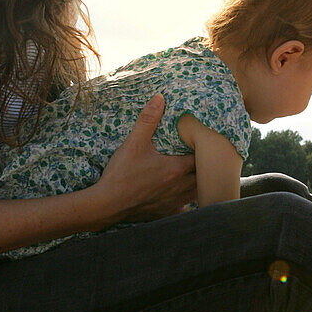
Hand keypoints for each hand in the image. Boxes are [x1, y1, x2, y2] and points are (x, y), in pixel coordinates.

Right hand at [97, 94, 196, 222]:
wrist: (107, 204)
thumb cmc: (121, 174)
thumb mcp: (134, 143)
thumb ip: (148, 120)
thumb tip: (159, 98)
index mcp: (176, 168)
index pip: (202, 157)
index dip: (204, 150)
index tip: (201, 143)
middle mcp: (180, 187)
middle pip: (203, 177)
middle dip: (204, 167)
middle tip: (201, 157)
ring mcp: (174, 202)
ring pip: (197, 193)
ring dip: (197, 184)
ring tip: (193, 174)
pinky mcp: (166, 213)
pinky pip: (184, 208)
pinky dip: (185, 202)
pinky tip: (178, 195)